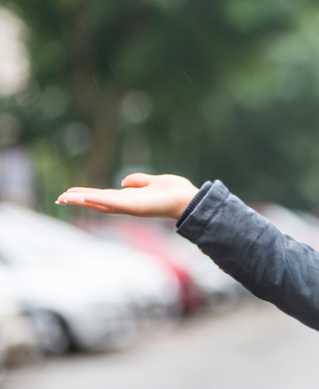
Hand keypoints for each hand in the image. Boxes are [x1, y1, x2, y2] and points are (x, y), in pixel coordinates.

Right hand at [56, 173, 200, 219]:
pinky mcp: (134, 207)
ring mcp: (129, 207)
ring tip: (64, 197)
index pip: (104, 196)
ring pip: (101, 203)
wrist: (189, 199)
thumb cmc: (176, 192)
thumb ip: (139, 181)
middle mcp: (127, 204)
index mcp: (130, 198)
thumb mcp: (153, 182)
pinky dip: (98, 201)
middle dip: (79, 199)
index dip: (87, 195)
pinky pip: (113, 203)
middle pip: (98, 201)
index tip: (70, 193)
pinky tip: (84, 198)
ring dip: (82, 200)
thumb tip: (124, 181)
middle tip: (60, 197)